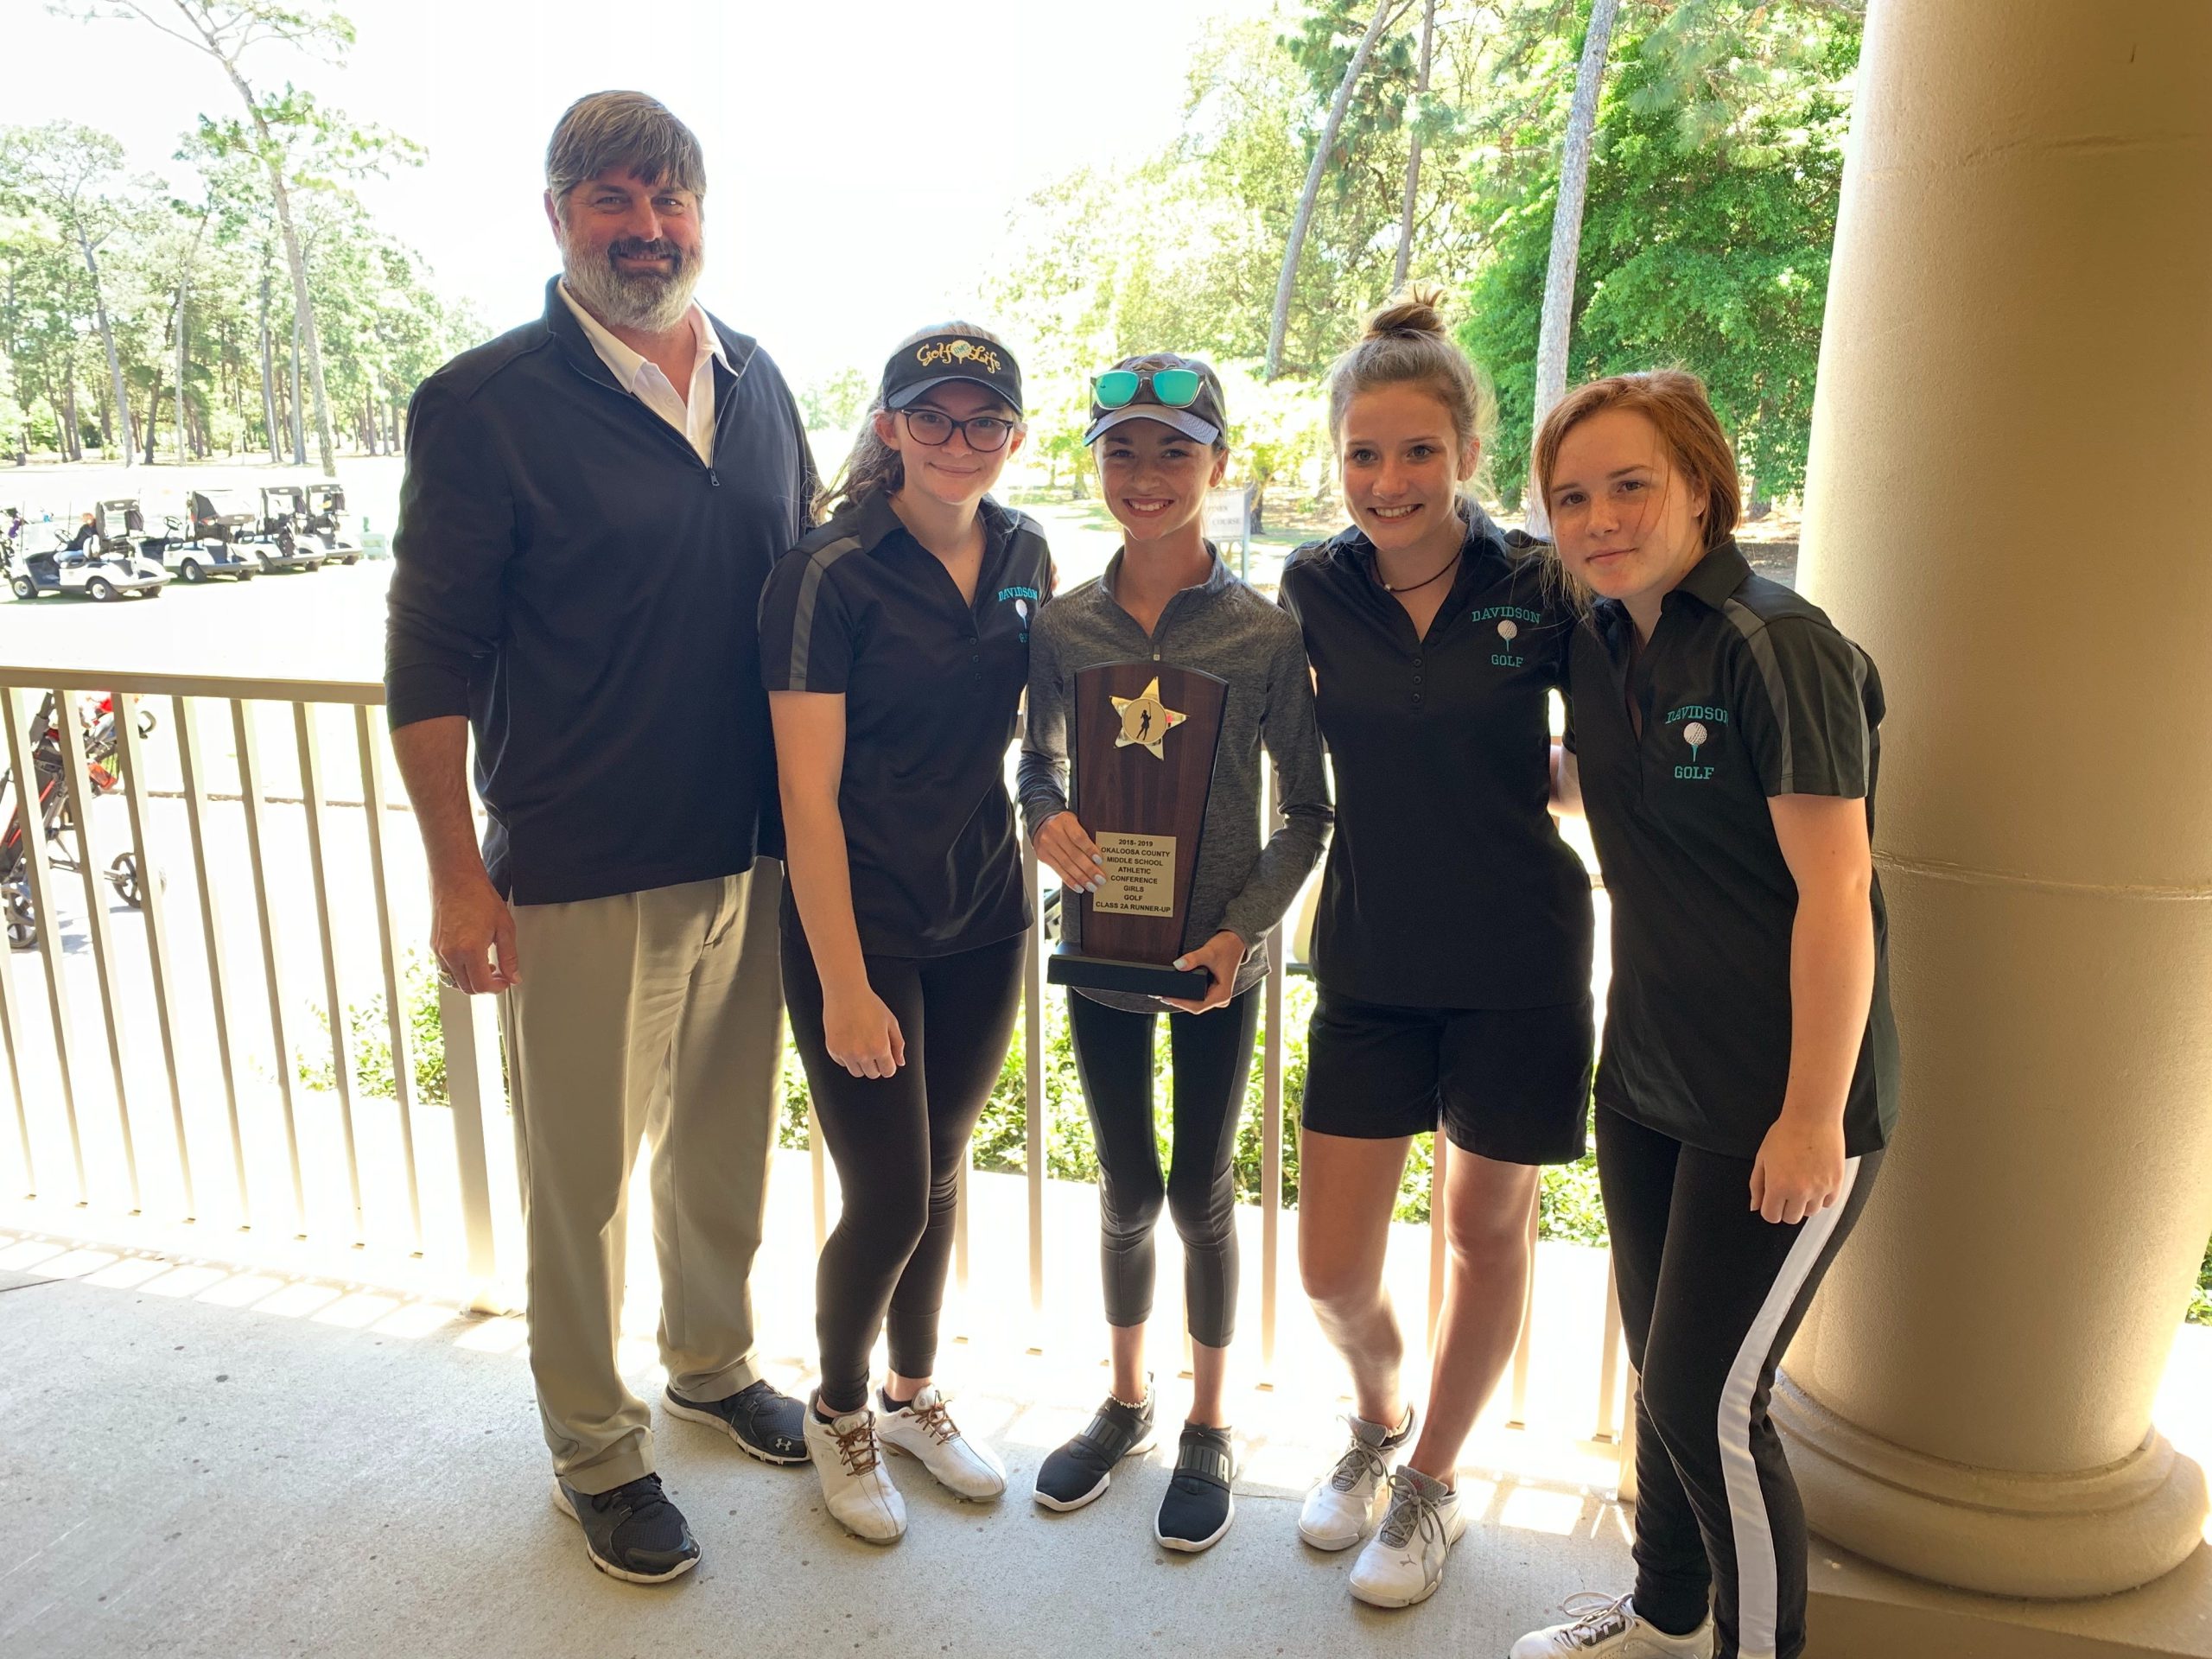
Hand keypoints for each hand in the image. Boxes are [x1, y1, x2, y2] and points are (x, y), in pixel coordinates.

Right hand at [432, 869, 517, 993]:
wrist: (456, 879)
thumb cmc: (478, 897)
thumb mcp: (504, 927)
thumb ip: (509, 956)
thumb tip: (513, 976)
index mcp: (469, 950)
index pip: (481, 985)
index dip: (496, 988)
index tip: (505, 982)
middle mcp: (450, 953)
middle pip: (466, 987)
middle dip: (484, 986)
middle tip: (499, 976)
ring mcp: (439, 950)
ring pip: (454, 981)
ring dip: (471, 980)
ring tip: (486, 967)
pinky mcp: (434, 945)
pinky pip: (445, 969)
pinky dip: (459, 972)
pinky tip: (471, 960)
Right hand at [824, 983, 904, 1078]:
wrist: (845, 992)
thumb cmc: (869, 1004)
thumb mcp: (891, 1022)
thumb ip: (898, 1044)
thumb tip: (900, 1063)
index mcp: (879, 1048)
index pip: (888, 1072)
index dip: (889, 1065)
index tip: (886, 1059)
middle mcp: (862, 1054)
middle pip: (873, 1074)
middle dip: (876, 1064)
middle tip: (873, 1048)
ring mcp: (846, 1053)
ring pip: (857, 1072)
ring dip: (861, 1064)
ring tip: (861, 1045)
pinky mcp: (833, 1049)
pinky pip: (843, 1063)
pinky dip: (847, 1057)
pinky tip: (849, 1041)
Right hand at [1035, 810, 1102, 892]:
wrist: (1041, 823)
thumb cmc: (1064, 824)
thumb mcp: (1075, 822)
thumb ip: (1085, 834)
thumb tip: (1101, 857)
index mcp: (1065, 821)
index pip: (1079, 837)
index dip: (1090, 849)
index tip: (1100, 860)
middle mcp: (1054, 832)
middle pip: (1074, 854)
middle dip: (1089, 869)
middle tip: (1101, 879)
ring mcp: (1046, 844)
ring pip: (1066, 864)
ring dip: (1081, 878)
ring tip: (1092, 886)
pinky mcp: (1042, 855)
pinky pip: (1058, 871)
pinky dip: (1070, 880)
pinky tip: (1079, 887)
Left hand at [1162, 930, 1245, 1013]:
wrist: (1235, 942)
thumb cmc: (1227, 948)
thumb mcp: (1209, 952)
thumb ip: (1193, 959)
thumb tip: (1178, 965)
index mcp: (1222, 994)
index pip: (1198, 1006)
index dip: (1181, 1004)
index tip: (1168, 998)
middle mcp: (1220, 998)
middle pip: (1195, 1006)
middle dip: (1179, 1002)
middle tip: (1162, 995)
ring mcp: (1216, 995)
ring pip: (1195, 1003)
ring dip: (1181, 999)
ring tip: (1166, 992)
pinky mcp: (1212, 991)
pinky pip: (1197, 997)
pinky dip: (1186, 994)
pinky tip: (1176, 989)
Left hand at [1749, 1109, 1846, 1224]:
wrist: (1813, 1118)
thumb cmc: (1786, 1133)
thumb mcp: (1762, 1157)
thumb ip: (1757, 1184)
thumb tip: (1755, 1205)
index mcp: (1778, 1186)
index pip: (1771, 1216)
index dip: (1769, 1208)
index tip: (1771, 1200)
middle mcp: (1800, 1192)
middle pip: (1791, 1218)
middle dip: (1786, 1207)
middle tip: (1787, 1190)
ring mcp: (1820, 1189)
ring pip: (1811, 1212)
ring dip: (1804, 1203)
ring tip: (1802, 1183)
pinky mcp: (1836, 1183)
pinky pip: (1828, 1203)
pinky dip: (1822, 1197)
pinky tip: (1816, 1181)